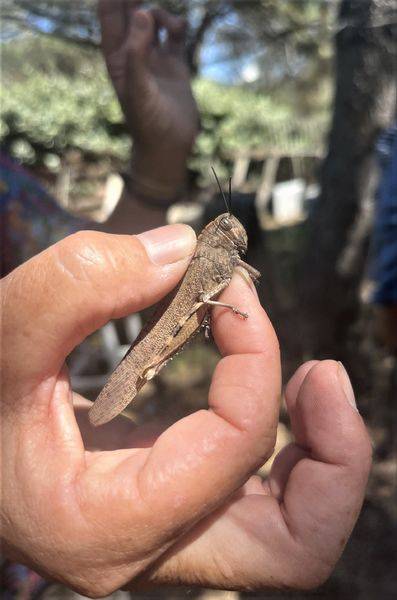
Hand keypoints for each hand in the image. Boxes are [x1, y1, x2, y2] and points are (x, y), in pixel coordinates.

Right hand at [1, 226, 370, 595]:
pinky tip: (272, 392)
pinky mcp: (170, 505)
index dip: (255, 356)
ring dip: (321, 458)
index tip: (231, 290)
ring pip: (287, 533)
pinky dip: (285, 452)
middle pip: (293, 546)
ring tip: (314, 381)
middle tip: (322, 376)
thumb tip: (182, 253)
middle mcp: (147, 550)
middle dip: (332, 460)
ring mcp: (166, 534)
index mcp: (106, 526)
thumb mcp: (3, 335)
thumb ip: (79, 284)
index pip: (234, 448)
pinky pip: (255, 500)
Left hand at [99, 0, 198, 196]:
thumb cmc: (148, 122)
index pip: (110, 15)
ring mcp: (155, 58)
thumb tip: (141, 12)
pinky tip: (180, 28)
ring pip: (154, 19)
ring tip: (172, 27)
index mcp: (117, 57)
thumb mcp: (139, 88)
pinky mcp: (175, 65)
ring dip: (162, 14)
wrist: (168, 145)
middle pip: (130, 12)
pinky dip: (178, 25)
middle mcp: (134, 54)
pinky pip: (175, 35)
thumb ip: (137, 51)